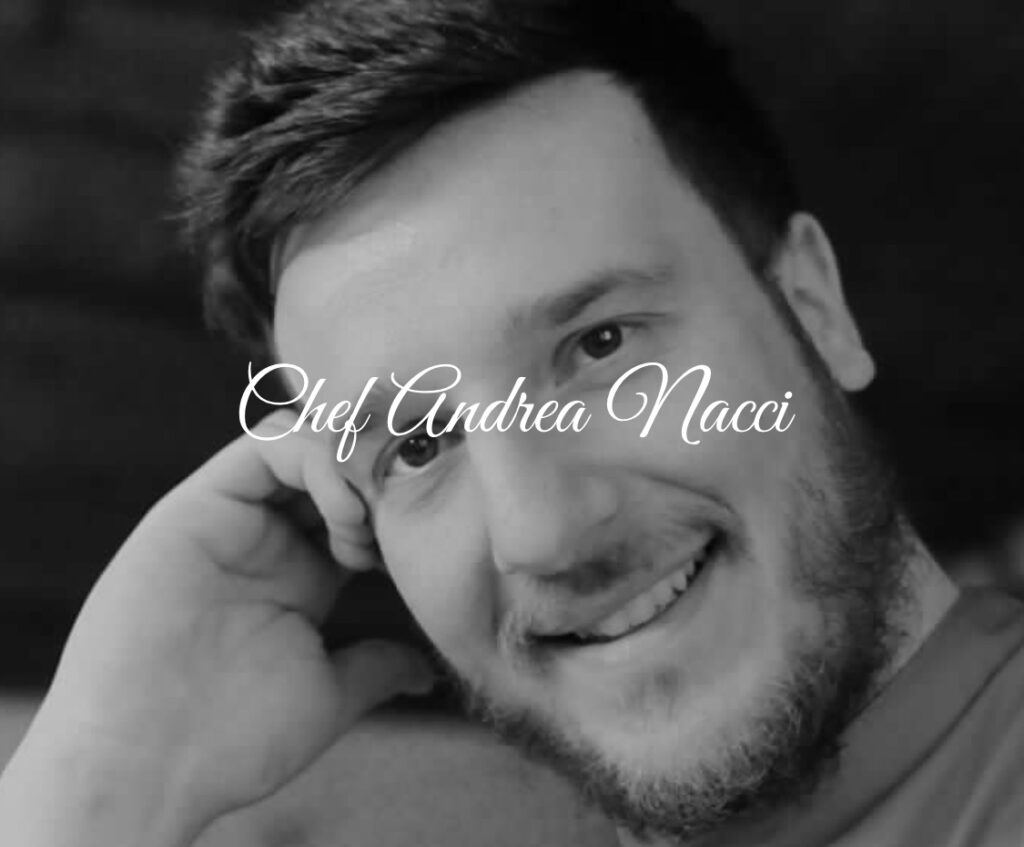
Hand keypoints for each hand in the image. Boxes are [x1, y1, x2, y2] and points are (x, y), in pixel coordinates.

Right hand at [2, 410, 433, 845]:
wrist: (147, 764)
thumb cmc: (236, 739)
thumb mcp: (327, 695)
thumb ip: (375, 667)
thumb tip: (427, 672)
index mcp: (304, 578)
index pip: (363, 512)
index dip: (400, 514)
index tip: (425, 544)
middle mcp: (270, 541)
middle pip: (337, 473)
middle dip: (379, 482)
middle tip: (402, 519)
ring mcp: (236, 519)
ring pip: (307, 448)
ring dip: (351, 470)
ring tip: (364, 526)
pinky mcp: (199, 504)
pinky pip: (265, 444)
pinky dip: (316, 457)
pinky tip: (342, 512)